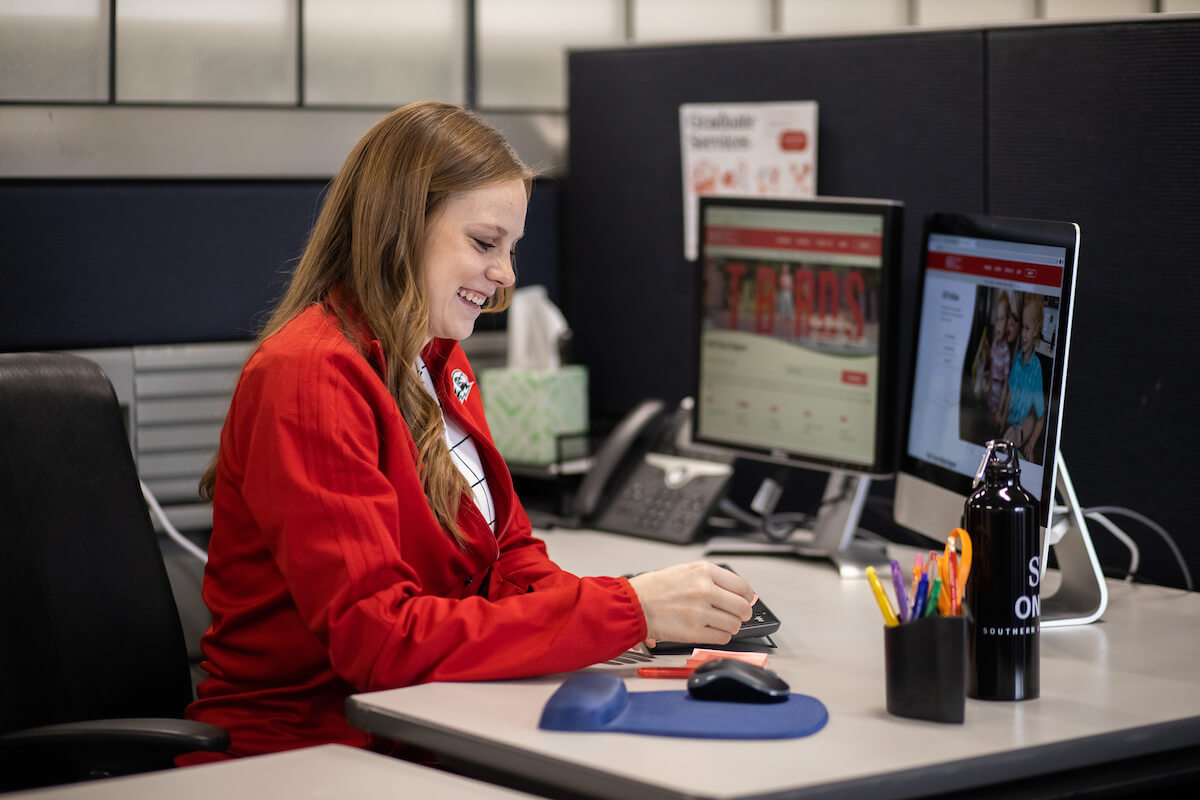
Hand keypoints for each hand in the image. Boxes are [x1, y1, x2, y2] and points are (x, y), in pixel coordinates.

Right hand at [627, 562, 755, 647]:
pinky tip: (710, 630)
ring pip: (734, 624)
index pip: (742, 586)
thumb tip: (742, 594)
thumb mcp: (686, 571)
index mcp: (704, 571)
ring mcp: (700, 611)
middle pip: (742, 607)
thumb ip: (714, 580)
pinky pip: (722, 638)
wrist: (634, 604)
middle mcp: (705, 589)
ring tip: (718, 623)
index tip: (745, 601)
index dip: (747, 597)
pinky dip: (720, 637)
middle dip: (742, 614)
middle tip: (736, 615)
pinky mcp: (694, 632)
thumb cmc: (656, 588)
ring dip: (730, 626)